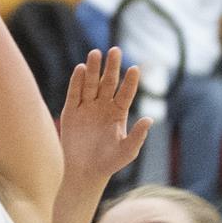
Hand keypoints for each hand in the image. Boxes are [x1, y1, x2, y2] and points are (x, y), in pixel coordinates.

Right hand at [58, 49, 153, 187]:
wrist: (84, 172)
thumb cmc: (108, 162)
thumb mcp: (127, 151)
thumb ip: (137, 136)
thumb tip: (150, 119)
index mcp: (119, 113)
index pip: (126, 93)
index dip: (130, 81)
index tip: (135, 69)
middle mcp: (103, 106)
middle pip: (108, 82)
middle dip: (112, 67)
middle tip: (115, 50)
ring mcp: (87, 107)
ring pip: (91, 84)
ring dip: (93, 69)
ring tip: (96, 53)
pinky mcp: (71, 111)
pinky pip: (74, 93)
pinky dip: (77, 81)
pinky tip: (81, 69)